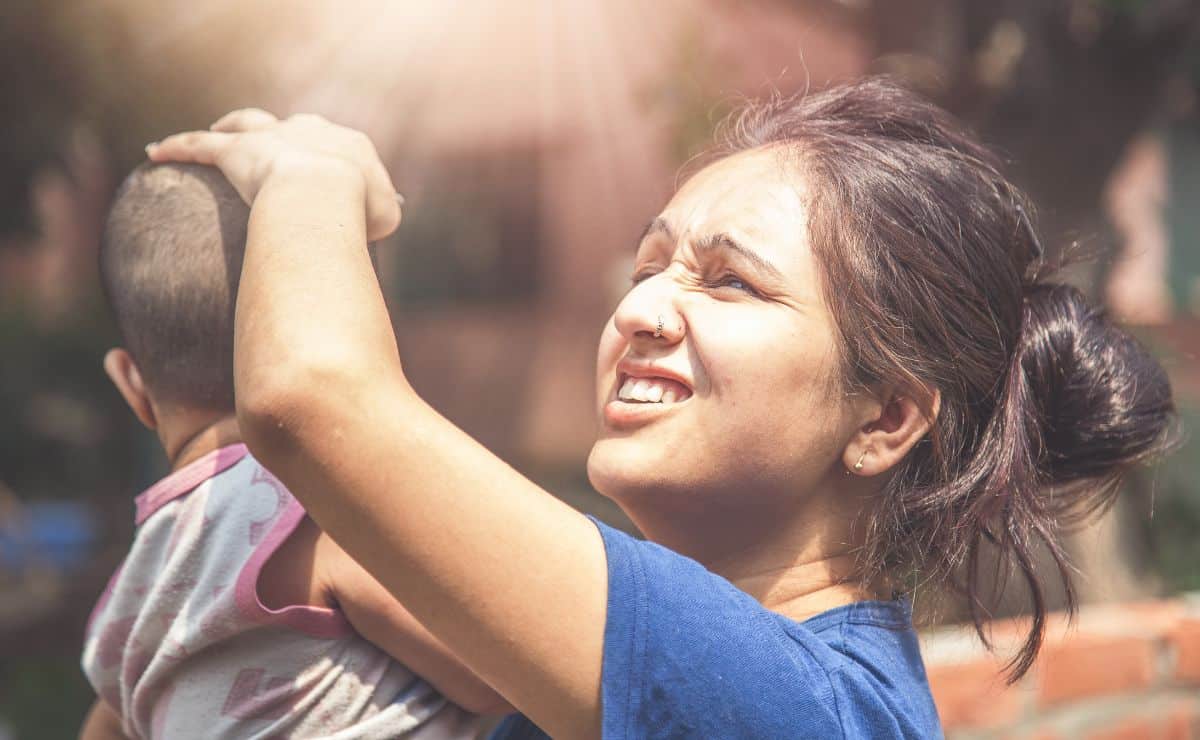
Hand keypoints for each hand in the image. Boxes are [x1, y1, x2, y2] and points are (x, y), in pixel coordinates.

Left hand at [147, 109, 400, 240]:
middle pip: (293, 128)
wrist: (322, 194)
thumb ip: (378, 215)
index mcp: (350, 143)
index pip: (340, 146)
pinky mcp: (234, 149)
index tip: (332, 178)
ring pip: (245, 123)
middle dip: (286, 136)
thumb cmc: (357, 210)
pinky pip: (198, 146)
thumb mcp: (383, 219)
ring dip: (232, 126)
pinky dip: (176, 147)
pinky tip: (155, 152)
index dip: (334, 162)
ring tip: (218, 131)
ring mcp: (270, 136)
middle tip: (278, 151)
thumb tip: (370, 223)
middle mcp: (309, 129)